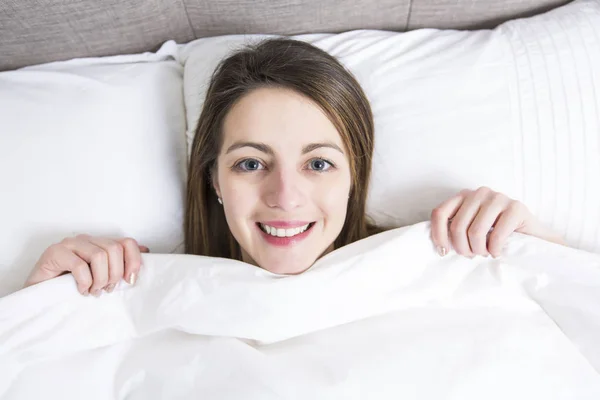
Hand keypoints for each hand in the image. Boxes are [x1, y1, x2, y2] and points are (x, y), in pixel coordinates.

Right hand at [24, 235, 148, 295]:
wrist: (38, 296)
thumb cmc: (71, 286)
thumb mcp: (100, 276)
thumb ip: (119, 264)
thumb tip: (146, 252)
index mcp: (99, 243)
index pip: (126, 242)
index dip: (133, 261)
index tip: (130, 280)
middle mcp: (86, 239)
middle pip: (114, 249)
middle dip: (114, 274)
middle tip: (106, 290)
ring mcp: (70, 244)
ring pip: (99, 255)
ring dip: (100, 279)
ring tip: (93, 291)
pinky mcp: (54, 253)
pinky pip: (79, 265)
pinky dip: (84, 282)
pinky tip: (80, 290)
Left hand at [430, 186, 565, 257]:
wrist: (534, 239)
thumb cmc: (497, 236)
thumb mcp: (471, 230)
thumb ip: (454, 229)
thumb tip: (437, 244)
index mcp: (464, 196)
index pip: (440, 212)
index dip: (438, 234)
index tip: (444, 252)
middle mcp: (480, 192)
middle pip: (457, 226)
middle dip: (463, 248)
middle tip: (473, 255)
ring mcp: (499, 197)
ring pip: (475, 231)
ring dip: (479, 250)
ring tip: (486, 254)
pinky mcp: (516, 207)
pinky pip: (496, 235)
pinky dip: (495, 250)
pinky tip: (498, 252)